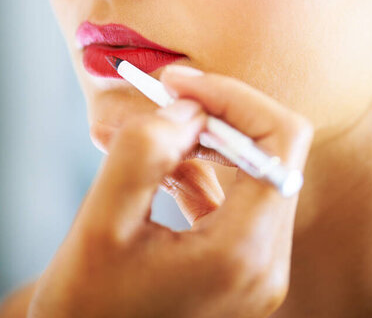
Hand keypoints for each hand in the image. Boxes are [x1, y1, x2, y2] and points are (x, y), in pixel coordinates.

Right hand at [27, 67, 312, 317]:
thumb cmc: (87, 306)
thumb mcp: (103, 221)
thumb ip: (145, 150)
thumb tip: (190, 107)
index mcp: (242, 253)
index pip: (279, 140)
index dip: (234, 97)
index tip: (180, 82)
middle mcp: (266, 264)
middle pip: (270, 151)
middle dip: (216, 114)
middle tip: (164, 95)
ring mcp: (259, 269)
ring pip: (253, 170)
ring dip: (205, 141)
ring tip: (151, 138)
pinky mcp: (243, 267)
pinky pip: (236, 197)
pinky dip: (203, 170)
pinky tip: (163, 172)